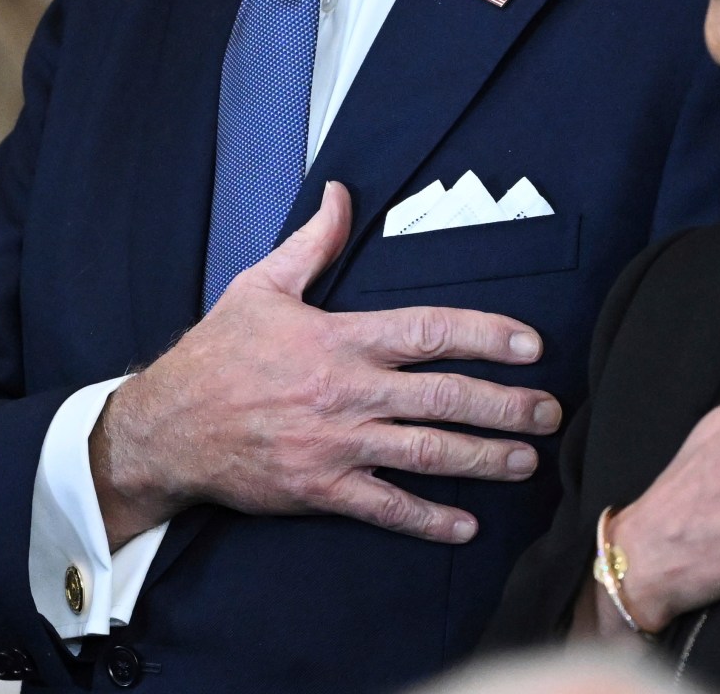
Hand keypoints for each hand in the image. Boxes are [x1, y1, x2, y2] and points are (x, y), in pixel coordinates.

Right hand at [90, 182, 557, 547]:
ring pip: (425, 453)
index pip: (428, 331)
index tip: (531, 345)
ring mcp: (334, 444)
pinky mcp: (319, 488)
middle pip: (443, 397)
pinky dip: (427, 519)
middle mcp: (344, 392)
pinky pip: (384, 508)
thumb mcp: (261, 285)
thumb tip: (342, 194)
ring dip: (483, 459)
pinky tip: (465, 526)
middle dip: (505, 405)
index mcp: (337, 339)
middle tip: (551, 411)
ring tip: (526, 461)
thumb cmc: (217, 354)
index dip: (486, 336)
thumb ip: (313, 243)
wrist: (168, 425)